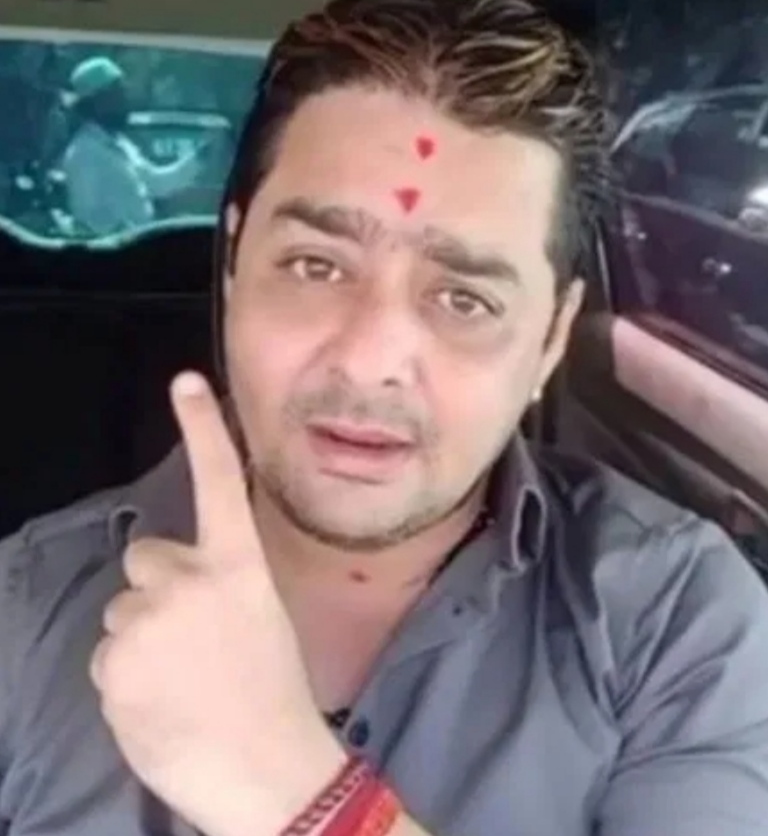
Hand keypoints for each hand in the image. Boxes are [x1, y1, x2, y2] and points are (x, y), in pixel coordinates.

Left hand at [90, 372, 345, 835]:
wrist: (267, 770)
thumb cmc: (275, 693)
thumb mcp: (261, 619)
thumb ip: (221, 585)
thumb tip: (179, 583)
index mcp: (238, 566)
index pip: (218, 482)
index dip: (202, 428)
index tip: (185, 381)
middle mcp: (188, 580)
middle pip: (145, 556)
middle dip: (158, 586)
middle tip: (189, 638)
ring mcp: (145, 620)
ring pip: (122, 611)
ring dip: (141, 638)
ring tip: (179, 680)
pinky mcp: (112, 664)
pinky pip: (107, 657)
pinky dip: (125, 678)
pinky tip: (158, 703)